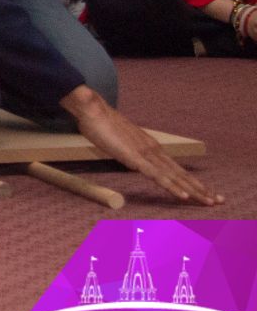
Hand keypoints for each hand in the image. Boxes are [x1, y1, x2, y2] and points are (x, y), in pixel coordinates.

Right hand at [63, 86, 221, 203]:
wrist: (91, 108)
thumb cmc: (99, 123)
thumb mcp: (117, 141)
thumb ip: (127, 152)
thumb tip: (131, 160)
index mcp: (149, 147)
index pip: (175, 168)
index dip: (191, 180)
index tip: (205, 191)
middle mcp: (153, 151)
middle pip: (181, 173)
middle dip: (200, 188)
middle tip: (218, 201)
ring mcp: (146, 154)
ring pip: (175, 176)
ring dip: (194, 190)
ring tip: (209, 201)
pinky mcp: (135, 158)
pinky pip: (158, 176)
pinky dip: (173, 187)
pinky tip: (184, 195)